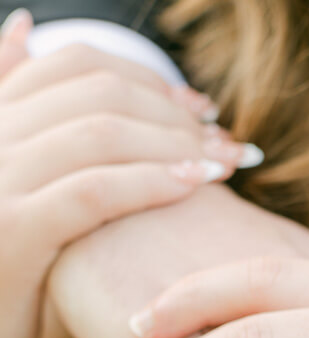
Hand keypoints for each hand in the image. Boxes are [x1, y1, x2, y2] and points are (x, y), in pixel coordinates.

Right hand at [0, 12, 253, 337]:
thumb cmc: (6, 272)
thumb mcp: (14, 184)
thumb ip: (21, 116)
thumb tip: (25, 30)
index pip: (78, 63)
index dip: (149, 80)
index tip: (200, 109)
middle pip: (97, 92)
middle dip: (173, 113)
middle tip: (224, 141)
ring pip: (100, 134)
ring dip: (175, 144)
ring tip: (222, 164)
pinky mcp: (12, 232)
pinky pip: (93, 192)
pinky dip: (150, 182)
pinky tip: (193, 187)